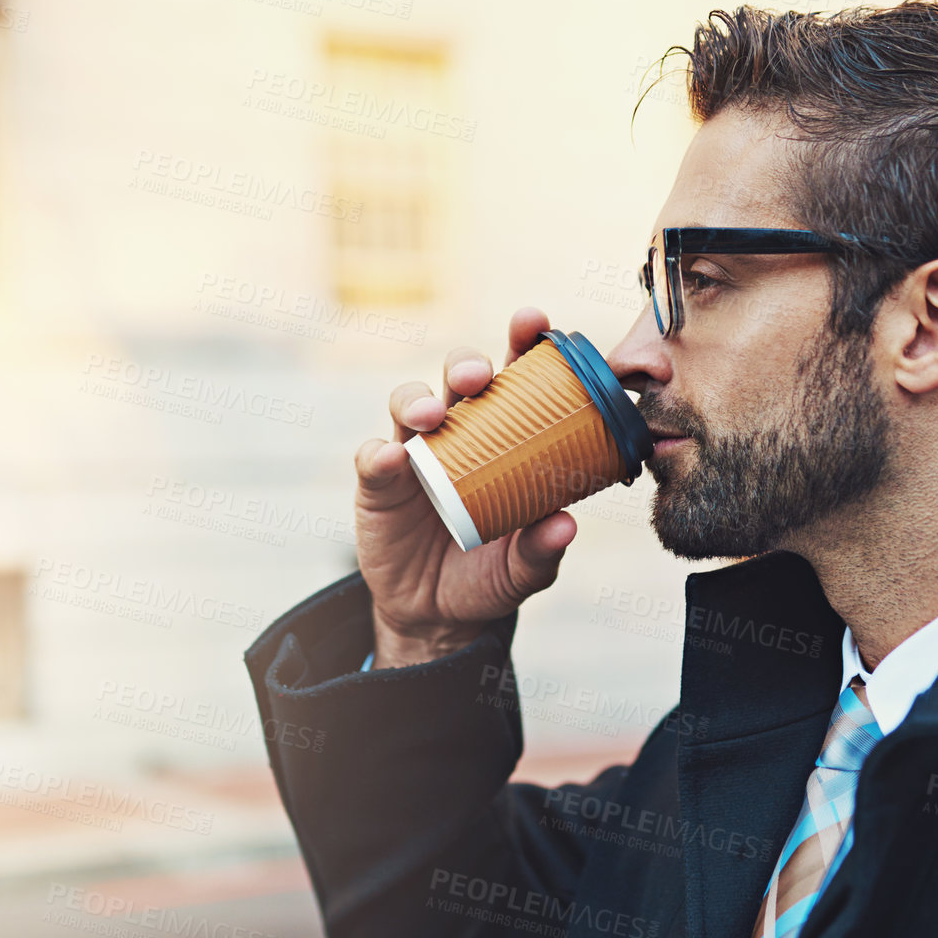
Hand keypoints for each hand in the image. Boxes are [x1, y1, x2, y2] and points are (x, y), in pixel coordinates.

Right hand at [356, 307, 578, 667]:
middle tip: (480, 375)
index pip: (516, 379)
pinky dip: (378, 455)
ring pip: (409, 403)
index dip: (524, 344)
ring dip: (418, 401)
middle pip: (459, 380)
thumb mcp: (525, 569)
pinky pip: (371, 460)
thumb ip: (543, 549)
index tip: (534, 322)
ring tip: (433, 416)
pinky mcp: (377, 485)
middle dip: (467, 364)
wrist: (440, 615)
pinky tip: (391, 460)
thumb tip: (565, 525)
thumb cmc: (492, 572)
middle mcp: (459, 432)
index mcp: (505, 436)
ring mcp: (415, 454)